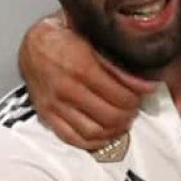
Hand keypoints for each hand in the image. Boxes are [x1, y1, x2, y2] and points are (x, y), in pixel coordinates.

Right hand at [19, 14, 155, 149]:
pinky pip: (72, 138)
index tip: (139, 97)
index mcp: (82, 67)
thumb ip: (120, 67)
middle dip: (127, 115)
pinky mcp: (46, 115)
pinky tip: (103, 135)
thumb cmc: (65, 38)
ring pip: (94, 131)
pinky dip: (92, 142)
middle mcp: (68, 89)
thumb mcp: (95, 42)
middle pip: (110, 116)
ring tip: (121, 121)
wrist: (33, 43)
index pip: (121, 97)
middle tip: (132, 109)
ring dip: (113, 130)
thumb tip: (147, 86)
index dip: (135, 100)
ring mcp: (55, 104)